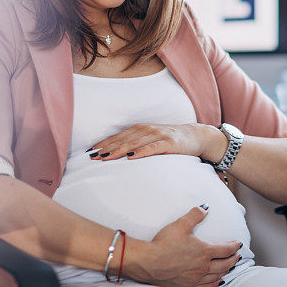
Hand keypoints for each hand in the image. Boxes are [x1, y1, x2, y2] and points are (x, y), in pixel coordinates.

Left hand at [89, 123, 225, 161]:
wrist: (196, 135)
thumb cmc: (171, 141)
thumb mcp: (152, 140)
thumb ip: (137, 145)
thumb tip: (117, 156)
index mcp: (141, 129)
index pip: (118, 136)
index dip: (104, 143)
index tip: (90, 152)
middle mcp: (147, 130)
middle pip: (123, 139)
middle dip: (107, 147)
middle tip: (92, 157)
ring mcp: (158, 135)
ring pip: (135, 143)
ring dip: (119, 149)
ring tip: (106, 157)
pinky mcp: (169, 142)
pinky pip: (153, 147)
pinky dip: (141, 151)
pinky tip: (131, 157)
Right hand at [124, 205, 241, 286]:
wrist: (149, 263)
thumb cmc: (163, 245)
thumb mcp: (181, 224)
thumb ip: (195, 215)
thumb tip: (204, 208)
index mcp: (204, 252)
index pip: (225, 249)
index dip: (233, 246)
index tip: (237, 245)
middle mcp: (203, 267)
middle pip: (224, 264)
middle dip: (232, 260)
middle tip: (237, 256)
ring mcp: (196, 278)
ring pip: (216, 276)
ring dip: (225, 271)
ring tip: (229, 268)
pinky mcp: (187, 286)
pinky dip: (214, 284)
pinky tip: (215, 282)